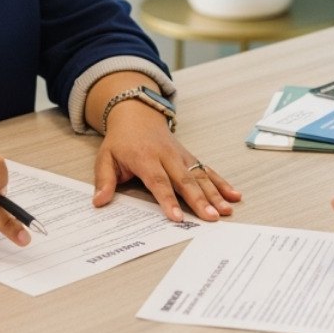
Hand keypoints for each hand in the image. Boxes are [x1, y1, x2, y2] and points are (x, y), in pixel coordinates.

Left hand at [94, 105, 241, 220]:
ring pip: (201, 176)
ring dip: (215, 194)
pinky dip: (222, 183)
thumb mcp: (105, 157)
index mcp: (145, 157)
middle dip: (199, 200)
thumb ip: (104, 180)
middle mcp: (168, 156)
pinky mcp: (191, 157)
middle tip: (211, 217)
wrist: (137, 114)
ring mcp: (182, 156)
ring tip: (226, 211)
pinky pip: (208, 170)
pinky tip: (234, 195)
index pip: (158, 182)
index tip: (177, 217)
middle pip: (185, 180)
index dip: (168, 200)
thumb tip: (99, 202)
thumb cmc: (121, 140)